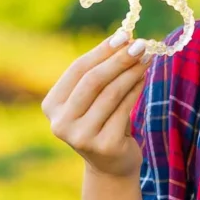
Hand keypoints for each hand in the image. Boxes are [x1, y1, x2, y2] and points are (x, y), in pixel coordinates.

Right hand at [41, 30, 151, 178]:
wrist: (111, 165)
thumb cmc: (102, 122)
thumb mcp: (93, 98)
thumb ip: (101, 72)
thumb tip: (125, 38)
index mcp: (51, 106)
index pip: (77, 70)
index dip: (102, 50)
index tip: (124, 35)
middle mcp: (61, 123)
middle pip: (93, 81)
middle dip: (119, 59)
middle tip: (141, 44)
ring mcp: (81, 137)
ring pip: (111, 94)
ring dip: (132, 72)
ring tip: (147, 58)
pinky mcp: (104, 145)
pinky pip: (125, 109)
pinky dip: (136, 89)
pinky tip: (144, 77)